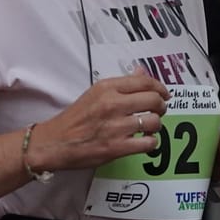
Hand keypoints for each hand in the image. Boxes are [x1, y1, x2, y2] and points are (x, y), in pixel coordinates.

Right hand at [27, 73, 170, 172]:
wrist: (55, 142)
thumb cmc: (74, 119)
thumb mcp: (95, 93)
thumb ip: (121, 84)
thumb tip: (142, 72)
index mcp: (106, 88)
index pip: (144, 82)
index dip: (160, 88)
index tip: (164, 94)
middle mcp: (112, 104)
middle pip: (154, 100)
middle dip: (161, 106)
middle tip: (157, 111)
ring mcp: (116, 126)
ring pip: (154, 121)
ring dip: (156, 126)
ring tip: (148, 128)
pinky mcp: (117, 147)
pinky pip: (148, 143)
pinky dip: (150, 142)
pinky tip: (143, 141)